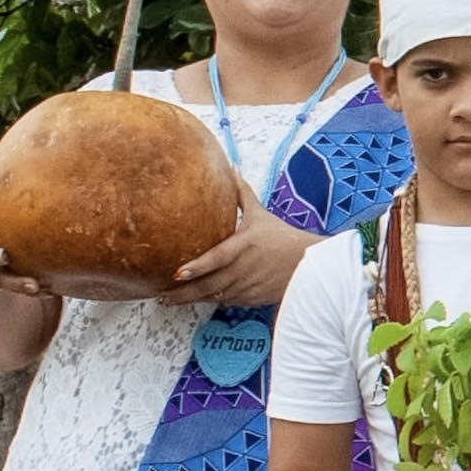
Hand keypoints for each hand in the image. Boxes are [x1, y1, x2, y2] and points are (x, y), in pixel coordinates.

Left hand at [159, 163, 309, 304]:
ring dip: (192, 300)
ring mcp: (249, 286)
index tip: (177, 273)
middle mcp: (245, 268)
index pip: (218, 258)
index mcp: (245, 245)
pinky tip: (197, 300)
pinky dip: (212, 301)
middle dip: (183, 292)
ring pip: (215, 296)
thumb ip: (242, 194)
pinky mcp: (254, 298)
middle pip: (209, 284)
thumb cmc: (284, 237)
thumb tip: (231, 168)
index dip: (198, 267)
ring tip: (170, 300)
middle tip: (161, 294)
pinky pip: (227, 302)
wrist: (310, 265)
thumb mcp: (262, 214)